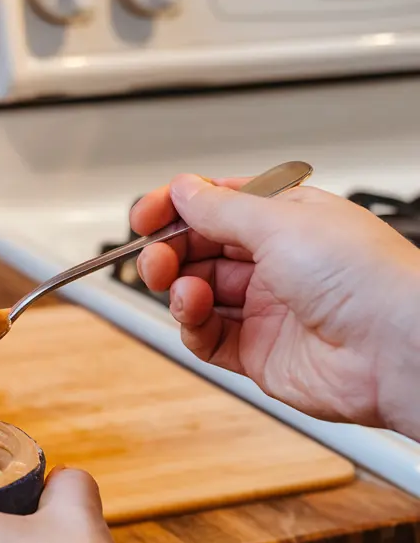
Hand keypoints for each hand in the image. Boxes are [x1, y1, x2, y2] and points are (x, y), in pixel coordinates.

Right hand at [132, 174, 419, 436]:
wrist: (397, 349)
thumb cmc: (366, 278)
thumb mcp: (281, 222)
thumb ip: (220, 207)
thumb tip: (183, 189)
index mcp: (288, 219)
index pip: (217, 206)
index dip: (177, 209)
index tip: (146, 215)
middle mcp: (278, 262)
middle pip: (199, 250)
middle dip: (169, 250)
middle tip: (155, 257)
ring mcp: (267, 309)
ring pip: (198, 293)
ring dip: (178, 287)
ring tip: (179, 287)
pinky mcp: (258, 352)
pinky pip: (207, 336)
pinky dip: (191, 324)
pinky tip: (193, 311)